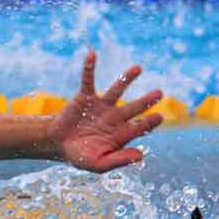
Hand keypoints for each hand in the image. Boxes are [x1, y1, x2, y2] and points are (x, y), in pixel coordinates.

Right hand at [51, 51, 164, 172]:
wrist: (58, 144)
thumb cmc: (81, 156)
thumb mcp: (99, 164)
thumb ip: (119, 160)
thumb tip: (141, 155)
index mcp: (121, 134)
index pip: (139, 127)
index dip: (149, 122)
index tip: (160, 117)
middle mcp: (114, 117)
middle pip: (134, 108)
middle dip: (146, 101)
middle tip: (160, 93)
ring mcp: (101, 106)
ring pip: (116, 90)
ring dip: (126, 79)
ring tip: (138, 68)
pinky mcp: (85, 97)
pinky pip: (88, 80)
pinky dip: (89, 67)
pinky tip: (92, 54)